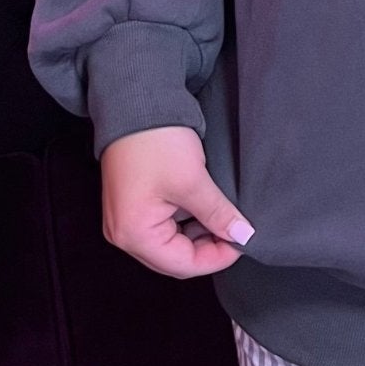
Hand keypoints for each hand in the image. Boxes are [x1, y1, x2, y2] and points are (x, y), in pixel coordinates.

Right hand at [99, 124, 254, 277]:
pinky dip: (184, 222)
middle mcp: (122, 233)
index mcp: (133, 234)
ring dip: (197, 235)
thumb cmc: (156, 140)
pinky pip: (161, 225)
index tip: (242, 242)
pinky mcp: (131, 203)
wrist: (134, 100)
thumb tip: (242, 236)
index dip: (217, 257)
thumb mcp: (193, 180)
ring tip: (222, 219)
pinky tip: (204, 209)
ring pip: (169, 242)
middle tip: (235, 231)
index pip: (182, 265)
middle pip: (173, 258)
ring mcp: (124, 218)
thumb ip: (218, 213)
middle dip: (207, 248)